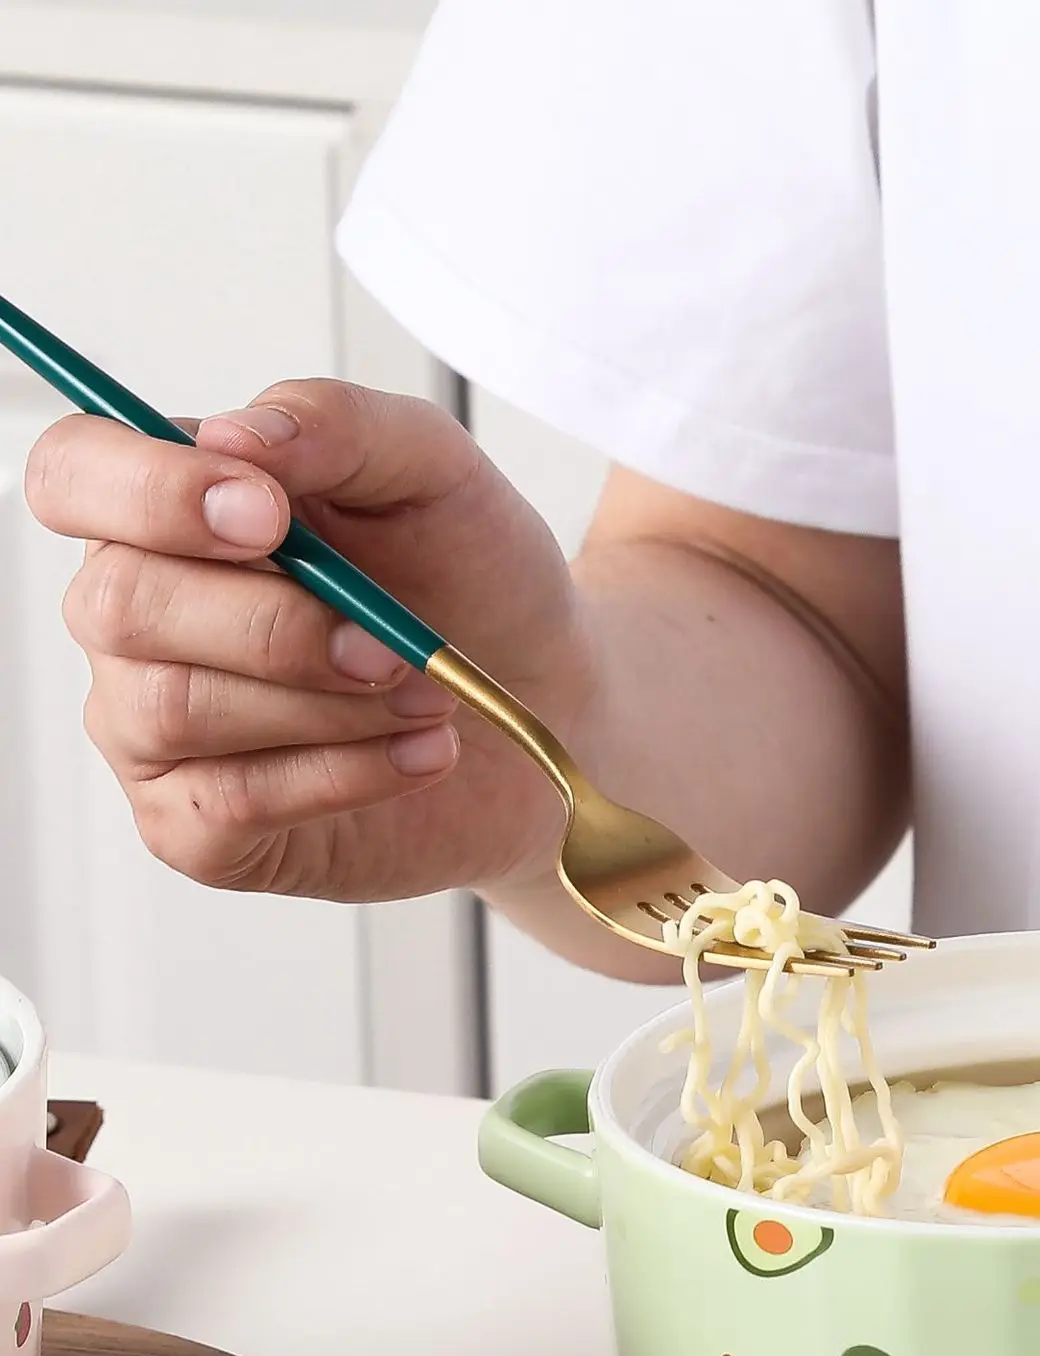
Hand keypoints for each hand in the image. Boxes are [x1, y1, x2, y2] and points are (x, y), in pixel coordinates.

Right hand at [24, 380, 591, 901]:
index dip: (148, 493)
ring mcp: (154, 726)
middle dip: (274, 626)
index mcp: (170, 508)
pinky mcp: (200, 826)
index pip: (74, 474)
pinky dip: (347, 774)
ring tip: (434, 699)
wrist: (549, 703)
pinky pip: (231, 802)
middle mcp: (137, 614)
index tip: (271, 516)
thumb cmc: (472, 581)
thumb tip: (234, 437)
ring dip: (329, 706)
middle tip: (395, 644)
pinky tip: (426, 752)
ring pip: (178, 708)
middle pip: (118, 605)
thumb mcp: (434, 473)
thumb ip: (337, 428)